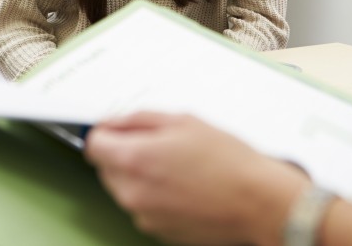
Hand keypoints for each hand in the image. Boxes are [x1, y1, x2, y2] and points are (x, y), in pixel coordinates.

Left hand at [84, 112, 306, 244]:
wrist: (258, 202)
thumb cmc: (227, 161)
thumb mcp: (183, 120)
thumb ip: (140, 119)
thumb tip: (116, 122)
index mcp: (134, 159)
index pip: (94, 144)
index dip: (107, 132)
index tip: (120, 129)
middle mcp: (132, 193)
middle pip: (106, 168)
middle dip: (124, 153)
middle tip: (160, 145)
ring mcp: (144, 216)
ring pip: (124, 189)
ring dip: (140, 175)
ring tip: (177, 166)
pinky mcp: (158, 232)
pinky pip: (143, 207)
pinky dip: (155, 196)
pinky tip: (183, 186)